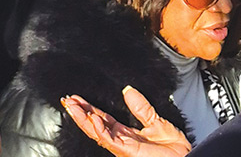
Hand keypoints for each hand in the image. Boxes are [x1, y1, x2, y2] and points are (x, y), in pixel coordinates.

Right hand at [62, 86, 189, 156]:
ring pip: (97, 132)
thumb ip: (141, 107)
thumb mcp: (156, 121)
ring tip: (73, 106)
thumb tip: (127, 90)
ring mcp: (123, 146)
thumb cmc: (173, 148)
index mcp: (126, 132)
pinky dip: (100, 130)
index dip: (89, 109)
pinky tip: (93, 119)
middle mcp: (121, 140)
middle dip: (80, 113)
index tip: (77, 98)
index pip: (103, 119)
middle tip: (67, 100)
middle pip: (95, 125)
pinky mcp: (127, 151)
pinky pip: (110, 140)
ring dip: (84, 119)